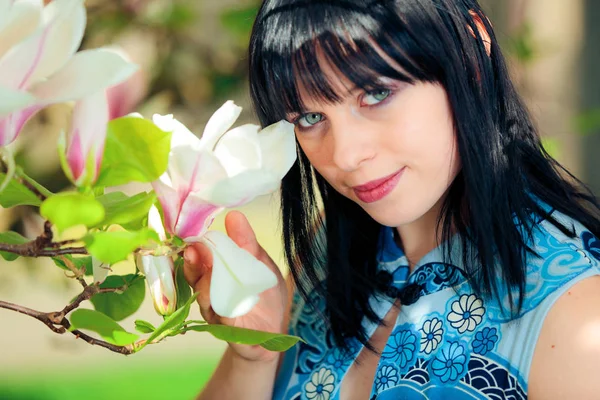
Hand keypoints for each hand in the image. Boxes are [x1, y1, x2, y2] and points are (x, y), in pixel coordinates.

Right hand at [183, 210, 287, 362]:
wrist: (274, 329)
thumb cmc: (264, 294)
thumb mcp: (260, 263)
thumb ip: (246, 243)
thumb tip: (234, 215)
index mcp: (217, 271)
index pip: (201, 256)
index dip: (196, 246)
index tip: (194, 235)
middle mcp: (209, 289)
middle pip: (194, 274)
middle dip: (194, 261)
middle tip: (194, 250)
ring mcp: (214, 308)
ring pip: (202, 293)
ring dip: (202, 281)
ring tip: (204, 268)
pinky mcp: (223, 326)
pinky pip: (216, 312)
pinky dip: (216, 302)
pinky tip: (216, 292)